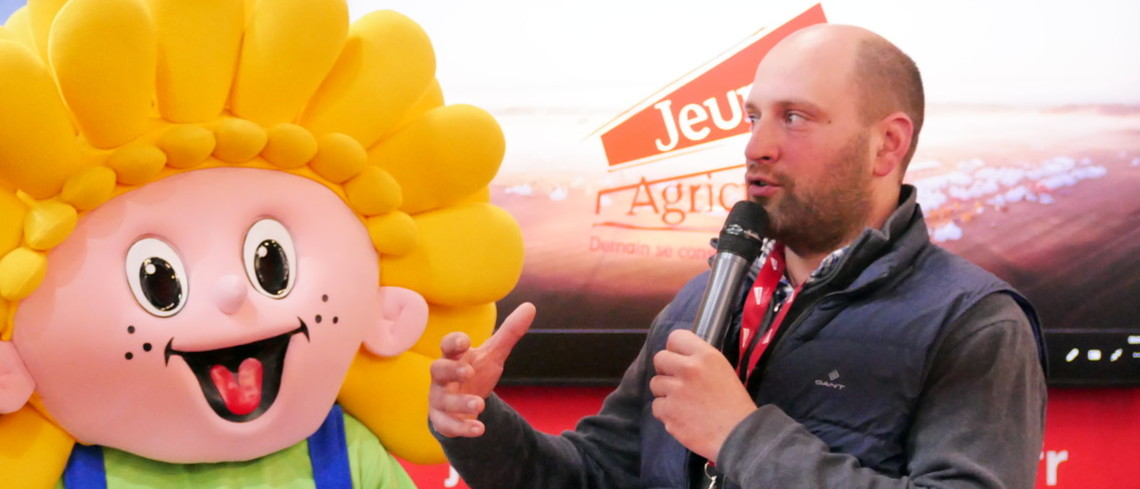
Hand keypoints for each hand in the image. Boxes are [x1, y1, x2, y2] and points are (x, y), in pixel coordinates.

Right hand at [428, 302, 535, 437]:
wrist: (463, 404)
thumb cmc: (475, 372)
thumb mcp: (494, 354)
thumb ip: (510, 333)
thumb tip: (530, 307)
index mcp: (454, 357)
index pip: (447, 345)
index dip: (453, 342)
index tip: (465, 341)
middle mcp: (442, 377)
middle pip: (438, 369)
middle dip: (451, 370)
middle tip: (468, 372)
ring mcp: (440, 398)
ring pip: (443, 400)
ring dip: (460, 403)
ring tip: (479, 405)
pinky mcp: (442, 420)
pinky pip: (447, 425)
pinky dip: (462, 428)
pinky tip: (479, 429)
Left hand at [650, 329, 756, 461]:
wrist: (738, 436)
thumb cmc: (735, 405)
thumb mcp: (724, 371)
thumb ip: (701, 361)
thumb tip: (680, 358)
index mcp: (706, 356)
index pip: (676, 337)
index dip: (675, 349)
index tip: (679, 359)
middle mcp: (689, 369)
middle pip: (659, 358)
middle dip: (666, 370)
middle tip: (677, 382)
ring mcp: (676, 390)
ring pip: (655, 384)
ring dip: (665, 393)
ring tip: (683, 403)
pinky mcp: (668, 411)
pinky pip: (656, 406)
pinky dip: (666, 413)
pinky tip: (681, 417)